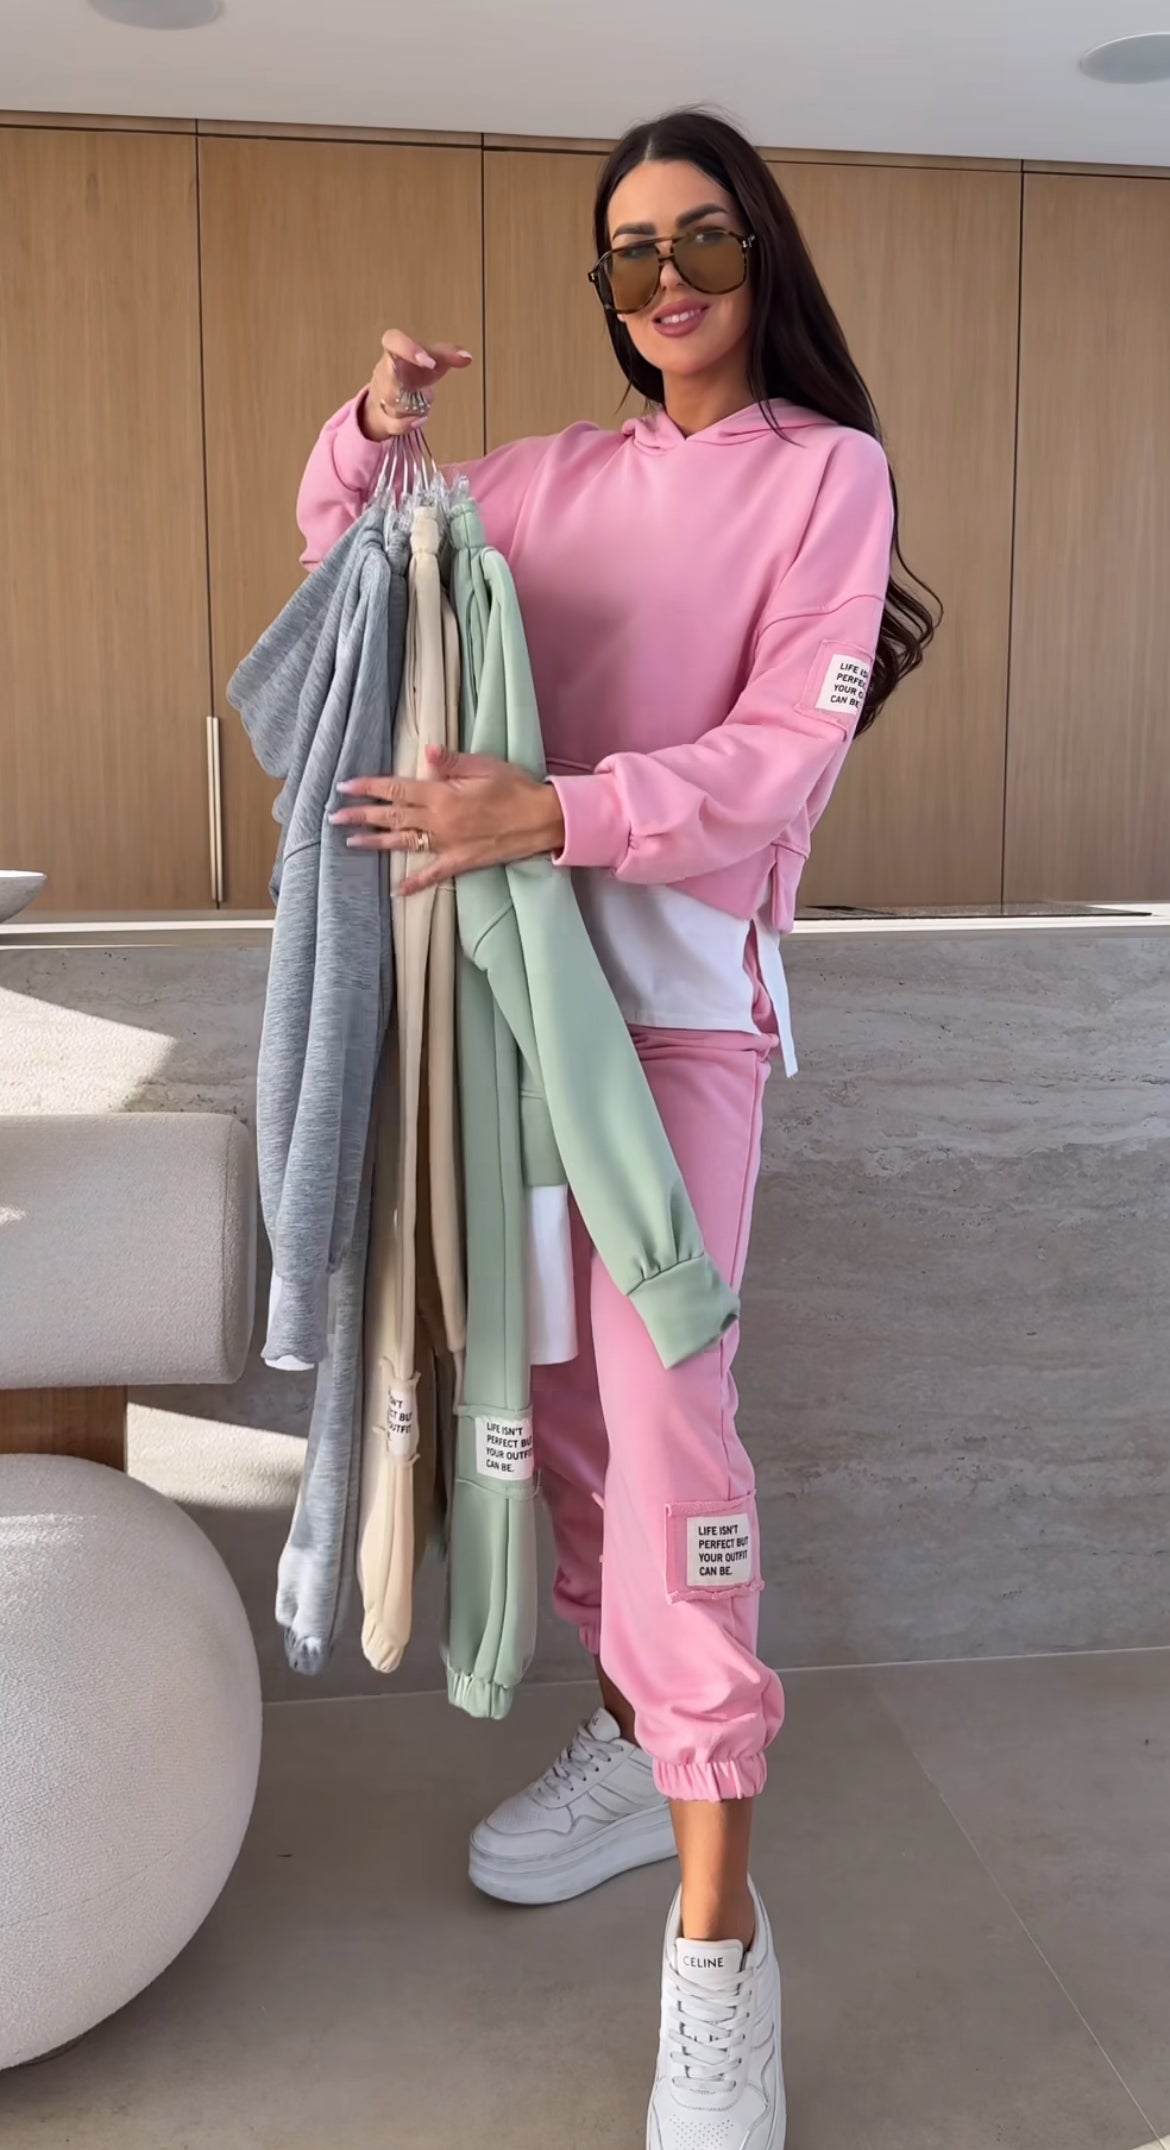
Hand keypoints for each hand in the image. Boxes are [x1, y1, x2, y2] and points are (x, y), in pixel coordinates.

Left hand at [330, 749, 565, 891]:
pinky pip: (433, 875)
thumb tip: (426, 752)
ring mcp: (448, 844)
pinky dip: (414, 884)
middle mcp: (439, 822)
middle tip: (335, 817)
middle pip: (392, 817)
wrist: (542, 819)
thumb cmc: (515, 787)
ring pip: (404, 843)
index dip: (369, 787)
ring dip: (376, 843)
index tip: (345, 787)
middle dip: (361, 816)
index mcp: (442, 795)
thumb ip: (452, 761)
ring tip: (351, 843)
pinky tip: (396, 890)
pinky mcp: (461, 861)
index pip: (397, 789)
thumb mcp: (485, 766)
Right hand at [357, 329, 472, 443]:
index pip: (392, 340)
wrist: (395, 399)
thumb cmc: (413, 374)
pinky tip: (420, 421)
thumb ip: (447, 356)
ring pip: (389, 400)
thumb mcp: (432, 362)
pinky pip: (391, 424)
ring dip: (406, 404)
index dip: (407, 348)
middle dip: (400, 379)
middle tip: (423, 381)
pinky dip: (405, 424)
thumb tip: (467, 357)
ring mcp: (381, 396)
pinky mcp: (383, 419)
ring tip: (420, 404)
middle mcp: (384, 372)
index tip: (429, 361)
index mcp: (395, 352)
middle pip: (386, 375)